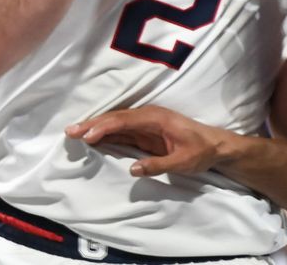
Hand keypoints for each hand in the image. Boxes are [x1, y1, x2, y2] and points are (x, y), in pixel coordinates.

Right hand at [65, 106, 230, 177]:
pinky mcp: (144, 133)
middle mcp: (147, 117)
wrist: (215, 146)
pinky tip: (92, 138)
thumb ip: (158, 165)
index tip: (87, 135)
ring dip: (96, 128)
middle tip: (71, 131)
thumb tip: (132, 169)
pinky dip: (105, 134)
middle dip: (92, 124)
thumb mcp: (183, 162)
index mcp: (156, 118)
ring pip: (115, 124)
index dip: (105, 127)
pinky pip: (121, 131)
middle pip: (115, 118)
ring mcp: (145, 124)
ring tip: (75, 133)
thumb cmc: (201, 151)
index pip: (125, 121)